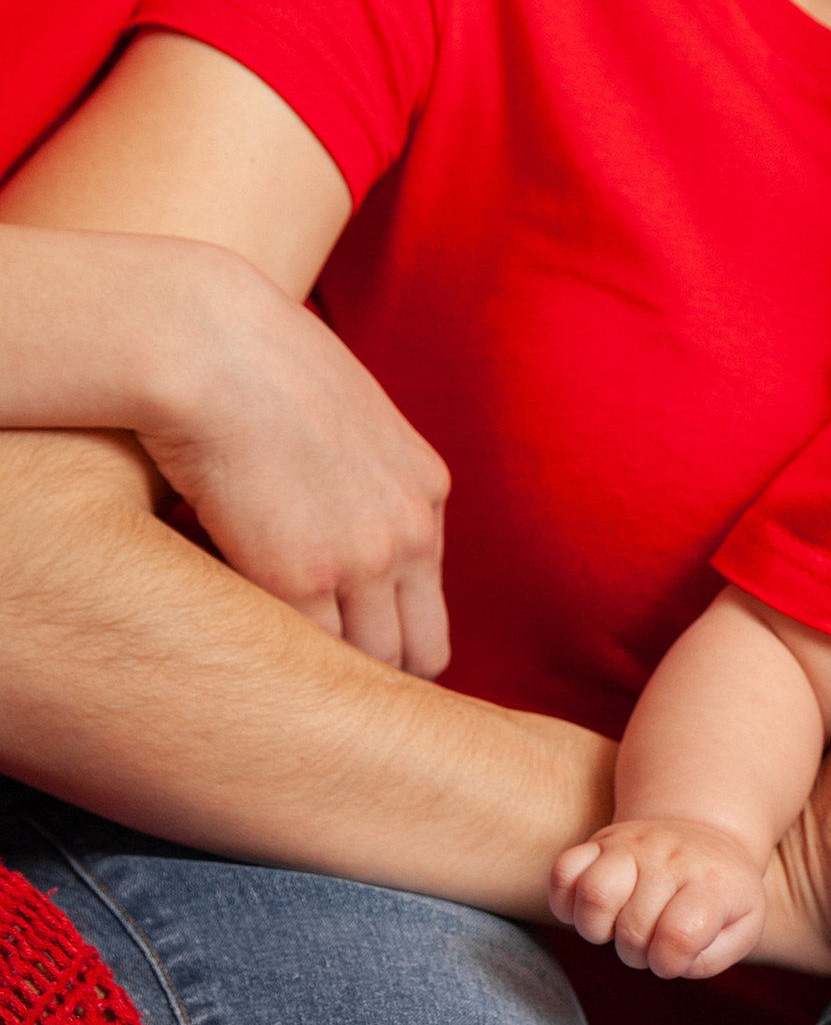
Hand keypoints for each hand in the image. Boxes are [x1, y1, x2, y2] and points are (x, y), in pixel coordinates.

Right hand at [139, 260, 451, 675]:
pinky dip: (277, 658)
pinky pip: (306, 653)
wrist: (208, 342)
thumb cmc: (251, 361)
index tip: (345, 641)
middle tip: (318, 682)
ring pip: (367, 664)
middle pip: (418, 649)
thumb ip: (356, 471)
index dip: (386, 629)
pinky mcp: (302, 578)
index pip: (428, 600)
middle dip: (376, 672)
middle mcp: (409, 530)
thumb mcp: (340, 412)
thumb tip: (323, 509)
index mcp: (425, 489)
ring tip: (277, 675)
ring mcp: (363, 559)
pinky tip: (241, 646)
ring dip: (324, 674)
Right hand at [551, 813, 768, 977]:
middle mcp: (671, 858)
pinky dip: (566, 903)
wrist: (706, 836)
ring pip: (594, 893)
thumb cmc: (721, 896)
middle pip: (633, 928)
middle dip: (636, 954)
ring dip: (598, 929)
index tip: (673, 958)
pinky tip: (591, 910)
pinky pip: (563, 872)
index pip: (679, 935)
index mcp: (713, 883)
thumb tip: (666, 959)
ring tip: (616, 926)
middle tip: (650, 943)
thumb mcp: (742, 928)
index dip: (669, 962)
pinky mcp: (599, 841)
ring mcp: (632, 845)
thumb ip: (710, 957)